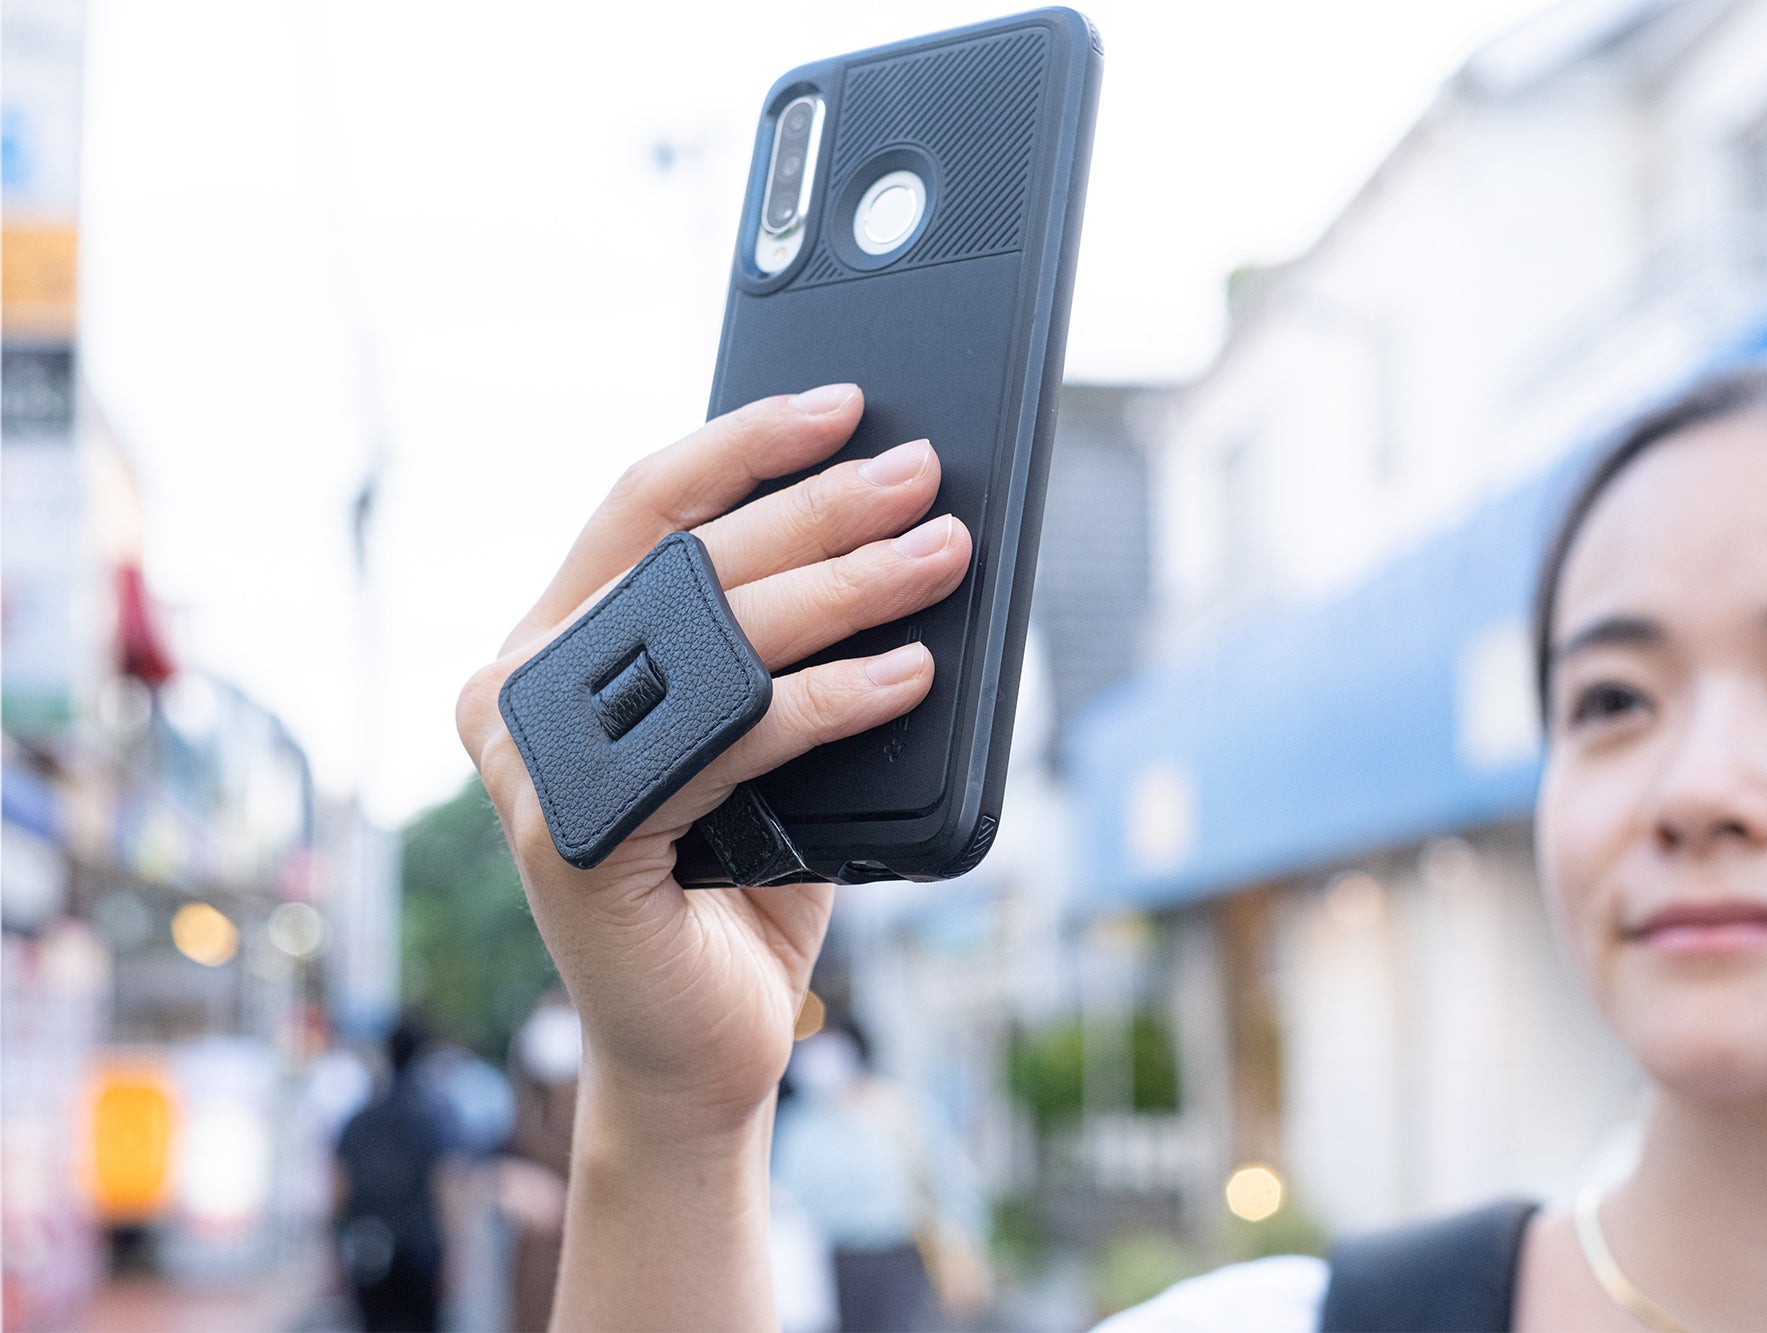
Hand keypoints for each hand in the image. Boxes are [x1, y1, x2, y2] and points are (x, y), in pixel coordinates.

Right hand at [456, 385, 969, 1135]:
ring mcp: (532, 766)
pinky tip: (913, 676)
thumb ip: (777, 642)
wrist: (706, 1048)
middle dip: (820, 508)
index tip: (842, 405)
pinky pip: (730, 737)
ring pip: (710, 638)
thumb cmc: (742, 883)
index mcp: (550, 646)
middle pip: (686, 561)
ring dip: (846, 586)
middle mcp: (516, 693)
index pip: (643, 506)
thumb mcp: (763, 737)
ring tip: (944, 556)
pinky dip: (832, 700)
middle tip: (921, 477)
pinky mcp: (575, 836)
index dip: (743, 445)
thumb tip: (891, 522)